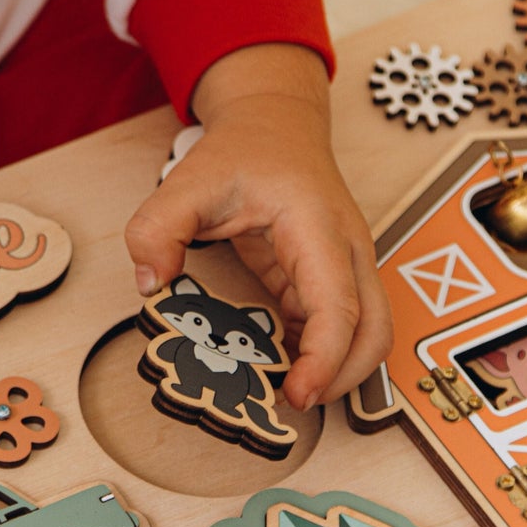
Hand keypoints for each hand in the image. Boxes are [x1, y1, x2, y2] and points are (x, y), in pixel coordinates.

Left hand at [124, 43, 392, 410]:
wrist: (276, 123)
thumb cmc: (246, 150)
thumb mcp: (188, 181)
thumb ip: (158, 229)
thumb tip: (151, 284)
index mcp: (319, 227)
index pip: (339, 307)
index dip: (324, 360)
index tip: (297, 394)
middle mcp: (347, 250)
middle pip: (375, 332)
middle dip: (344, 379)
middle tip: (294, 403)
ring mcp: (347, 266)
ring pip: (367, 334)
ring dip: (336, 371)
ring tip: (285, 390)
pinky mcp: (332, 279)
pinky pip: (340, 328)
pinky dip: (319, 355)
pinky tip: (280, 364)